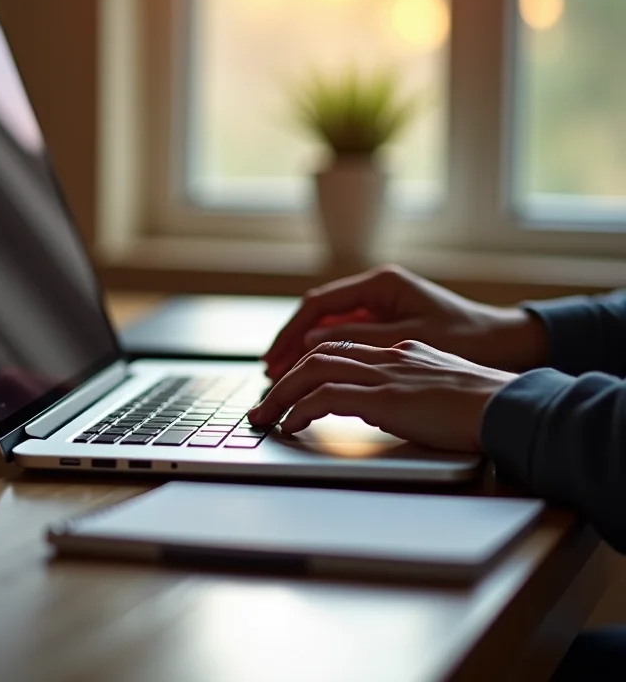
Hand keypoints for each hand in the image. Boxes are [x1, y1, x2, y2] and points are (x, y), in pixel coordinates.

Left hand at [250, 340, 516, 451]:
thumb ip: (408, 387)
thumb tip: (381, 404)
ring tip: (264, 417)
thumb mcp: (440, 387)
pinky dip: (301, 409)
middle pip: (319, 354)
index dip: (309, 365)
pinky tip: (291, 425)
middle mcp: (388, 355)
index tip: (290, 385)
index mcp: (400, 351)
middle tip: (262, 404)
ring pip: (314, 371)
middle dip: (284, 379)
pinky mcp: (386, 398)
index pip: (341, 349)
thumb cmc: (485, 405)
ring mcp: (386, 374)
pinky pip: (327, 397)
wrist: (511, 407)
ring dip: (281, 395)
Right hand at [263, 265, 546, 380]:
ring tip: (282, 376)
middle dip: (292, 344)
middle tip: (270, 372)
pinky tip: (313, 374)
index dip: (291, 333)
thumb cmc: (468, 339)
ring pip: (330, 328)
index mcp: (381, 285)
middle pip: (319, 316)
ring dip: (305, 351)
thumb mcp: (409, 340)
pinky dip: (328, 355)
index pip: (320, 306)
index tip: (274, 357)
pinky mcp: (389, 325)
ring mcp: (383, 307)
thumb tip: (310, 344)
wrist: (509, 345)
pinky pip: (347, 338)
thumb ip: (358, 340)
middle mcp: (378, 291)